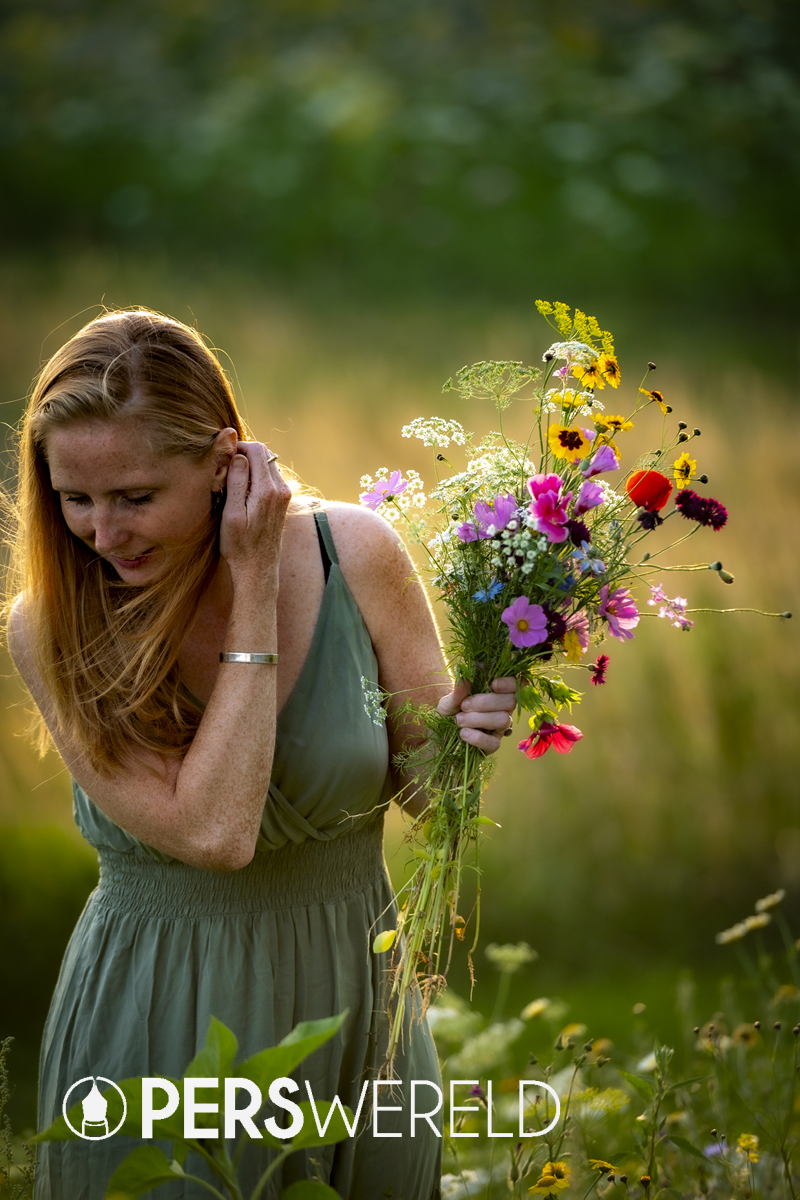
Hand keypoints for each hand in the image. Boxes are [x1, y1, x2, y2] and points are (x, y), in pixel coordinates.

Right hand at [219, 441, 291, 587]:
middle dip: (244, 454)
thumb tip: (238, 456)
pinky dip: (255, 476)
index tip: (222, 457)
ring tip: (231, 481)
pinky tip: (241, 491)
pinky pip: (269, 476)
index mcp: (267, 490)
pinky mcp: (282, 501)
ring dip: (249, 465)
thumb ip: (236, 482)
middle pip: (264, 454)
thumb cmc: (239, 545)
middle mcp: (280, 489)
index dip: (238, 447)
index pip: (257, 450)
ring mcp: (284, 495)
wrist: (258, 569)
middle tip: (224, 467)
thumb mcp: (231, 514)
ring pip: (267, 464)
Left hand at [437, 677, 516, 753]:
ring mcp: (499, 729)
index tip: (493, 684)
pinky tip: (463, 733)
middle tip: (464, 706)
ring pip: (503, 720)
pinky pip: (494, 743)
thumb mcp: (448, 701)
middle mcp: (502, 710)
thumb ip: (457, 693)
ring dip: (479, 719)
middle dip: (485, 702)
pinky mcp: (492, 745)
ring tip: (459, 720)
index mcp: (496, 694)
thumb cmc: (449, 713)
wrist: (440, 735)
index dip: (510, 683)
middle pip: (510, 702)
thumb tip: (464, 677)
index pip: (516, 685)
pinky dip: (478, 738)